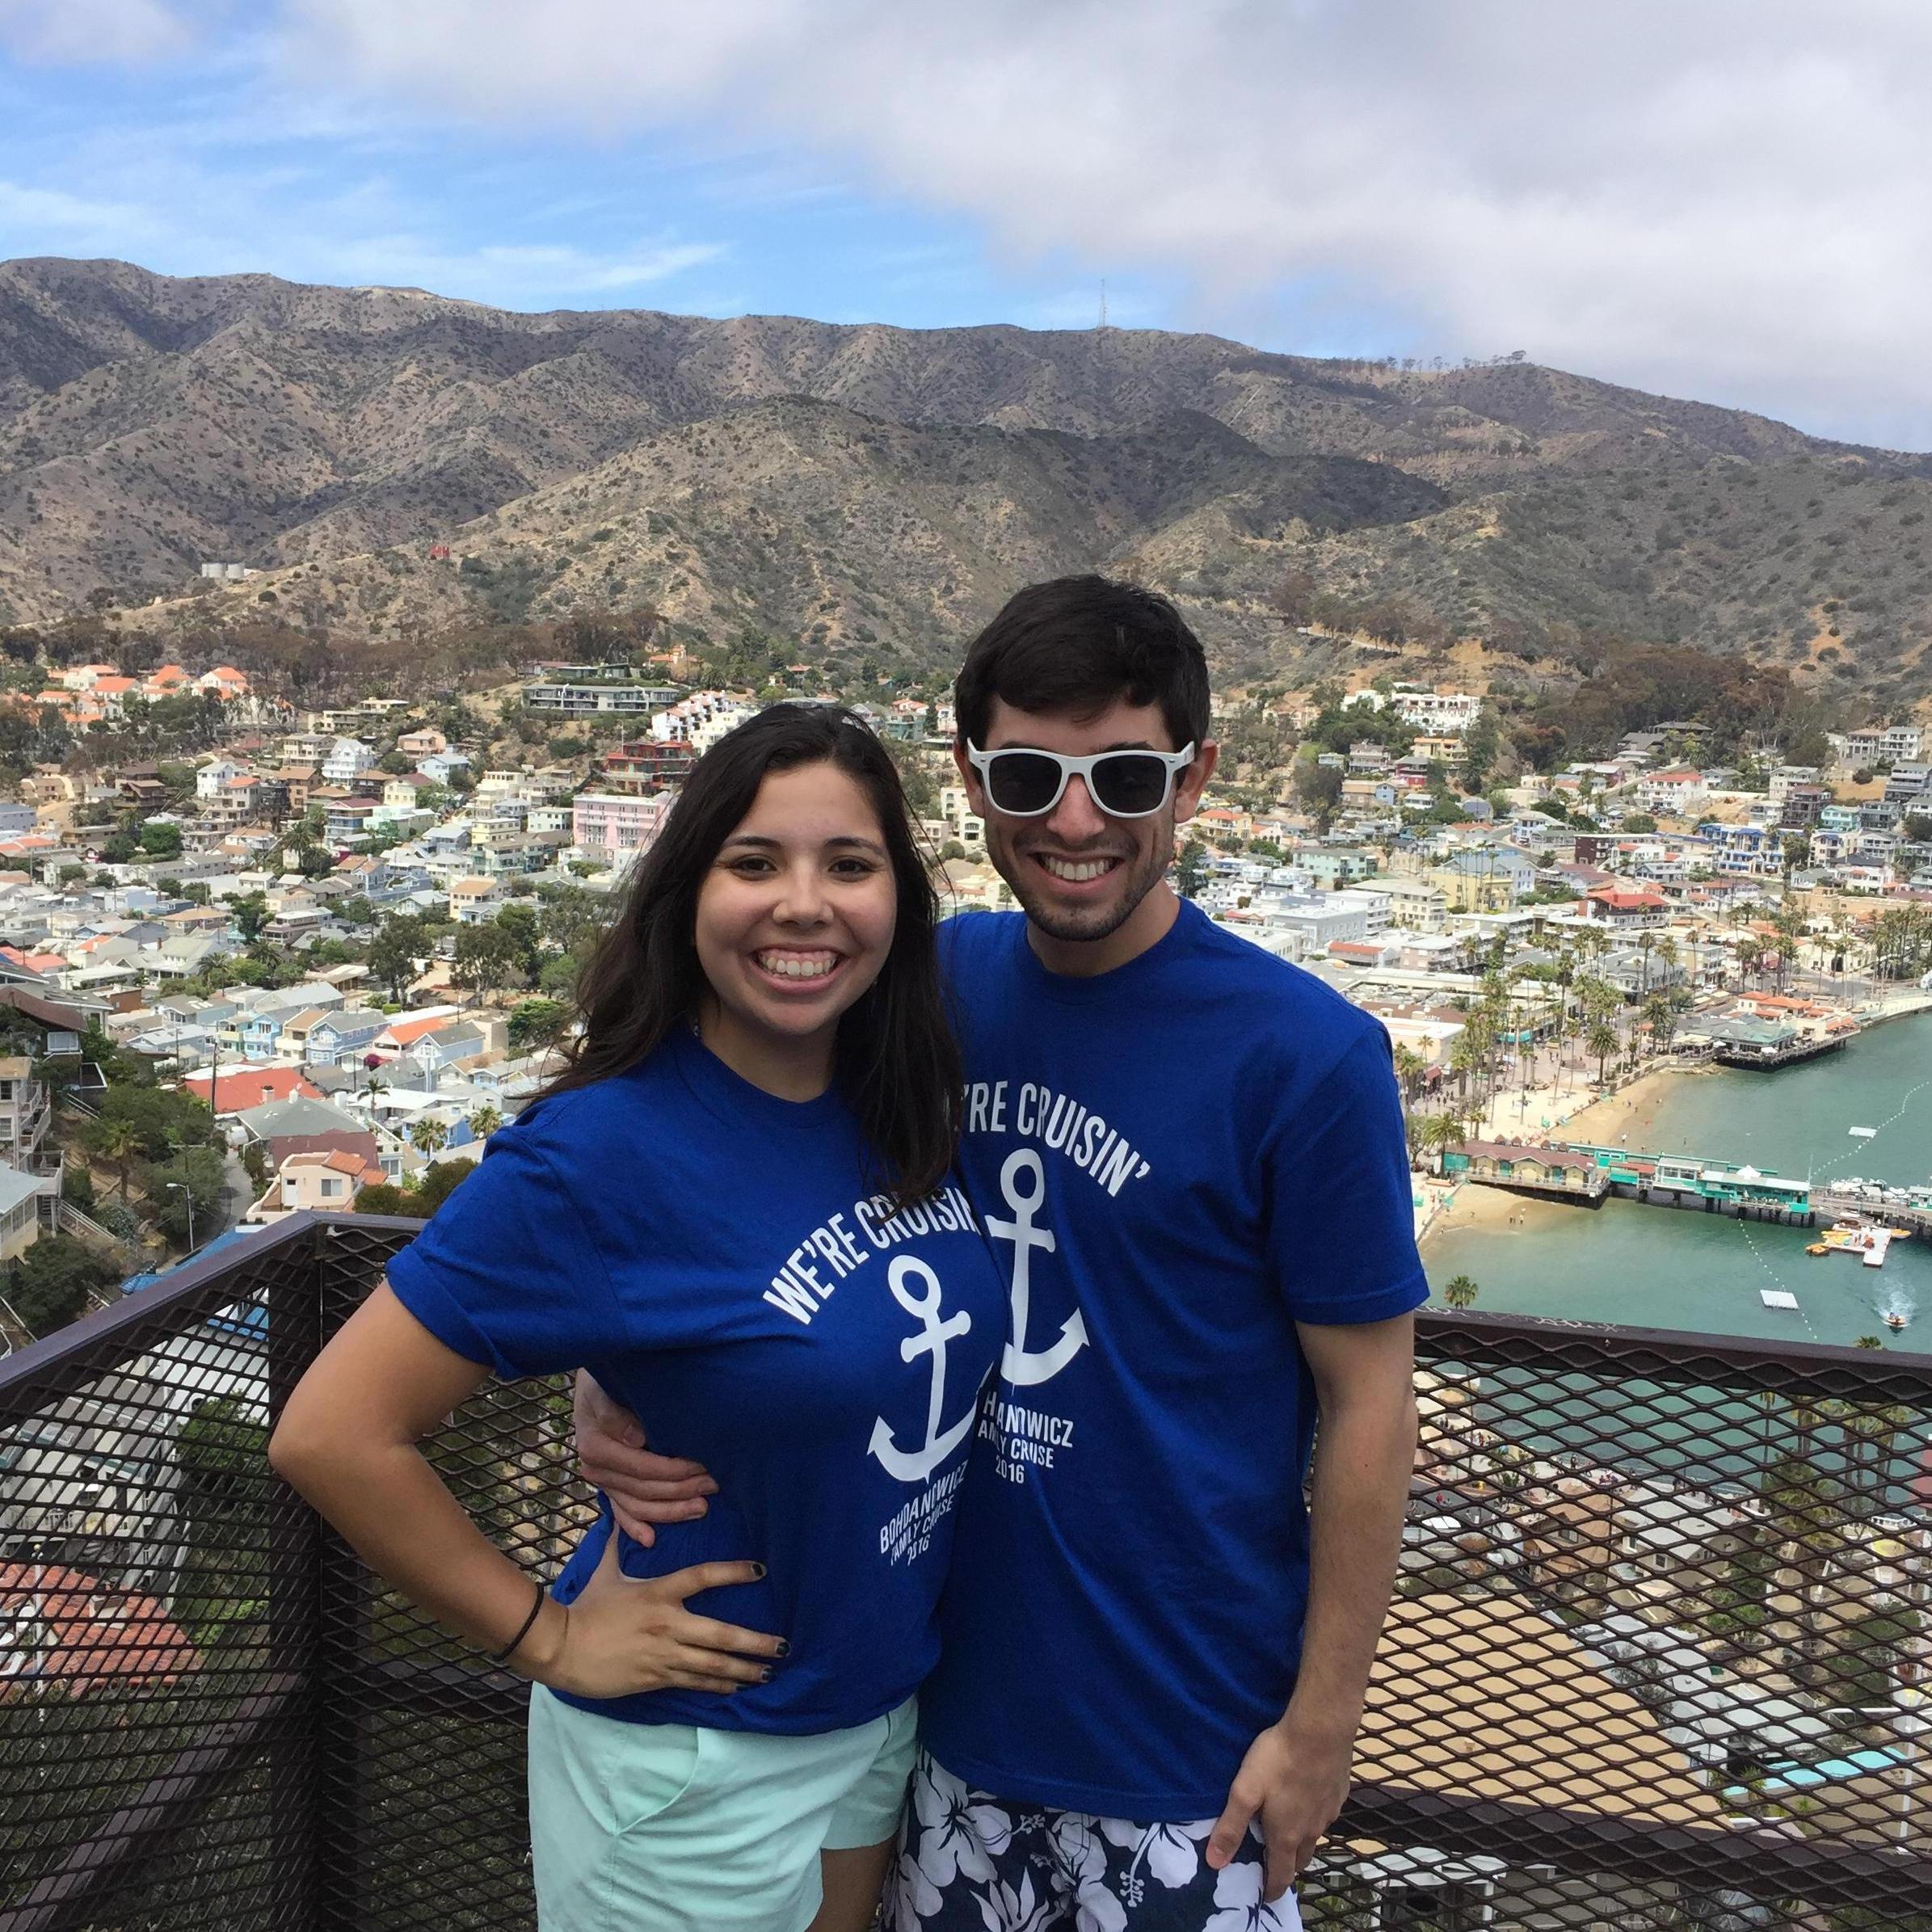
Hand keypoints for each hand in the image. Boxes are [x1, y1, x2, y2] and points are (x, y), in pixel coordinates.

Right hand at [530, 1535, 784, 1699]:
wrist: (562, 1648)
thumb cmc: (586, 1608)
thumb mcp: (605, 1572)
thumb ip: (619, 1544)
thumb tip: (620, 1514)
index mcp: (659, 1592)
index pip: (703, 1576)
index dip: (734, 1572)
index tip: (760, 1570)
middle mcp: (668, 1623)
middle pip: (721, 1633)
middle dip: (755, 1642)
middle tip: (781, 1646)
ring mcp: (664, 1654)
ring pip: (713, 1664)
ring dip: (743, 1669)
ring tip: (767, 1671)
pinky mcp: (656, 1678)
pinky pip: (694, 1682)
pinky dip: (717, 1685)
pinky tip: (736, 1687)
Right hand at [573, 1368, 717, 1544]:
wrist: (592, 1383)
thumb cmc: (605, 1381)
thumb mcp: (604, 1388)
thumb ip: (615, 1413)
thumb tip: (636, 1439)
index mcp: (596, 1446)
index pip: (642, 1468)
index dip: (674, 1471)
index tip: (703, 1466)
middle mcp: (596, 1469)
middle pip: (644, 1490)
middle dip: (681, 1491)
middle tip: (714, 1485)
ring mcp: (603, 1481)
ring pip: (637, 1506)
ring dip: (670, 1512)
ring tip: (701, 1508)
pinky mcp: (608, 1486)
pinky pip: (620, 1512)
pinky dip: (634, 1528)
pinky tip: (651, 1541)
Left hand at [1204, 1715, 1353, 1901]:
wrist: (1321, 1730)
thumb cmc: (1278, 1760)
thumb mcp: (1245, 1791)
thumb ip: (1230, 1827)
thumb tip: (1215, 1862)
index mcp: (1286, 1835)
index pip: (1281, 1876)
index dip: (1272, 1889)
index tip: (1265, 1896)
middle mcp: (1311, 1830)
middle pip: (1300, 1860)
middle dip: (1287, 1866)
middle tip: (1273, 1862)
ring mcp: (1329, 1812)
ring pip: (1314, 1837)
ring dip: (1301, 1842)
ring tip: (1288, 1833)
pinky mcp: (1339, 1792)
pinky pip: (1325, 1815)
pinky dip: (1314, 1817)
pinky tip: (1307, 1800)